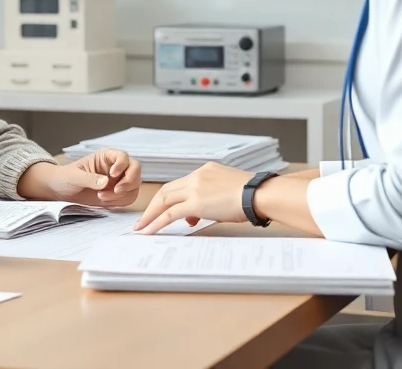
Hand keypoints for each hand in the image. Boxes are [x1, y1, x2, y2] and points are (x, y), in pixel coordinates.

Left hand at [17, 149, 141, 206]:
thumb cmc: (65, 178)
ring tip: (101, 197)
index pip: (123, 156)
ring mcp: (119, 181)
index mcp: (106, 157)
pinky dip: (120, 202)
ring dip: (122, 194)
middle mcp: (115, 167)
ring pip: (134, 185)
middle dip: (129, 181)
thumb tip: (106, 182)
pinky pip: (129, 197)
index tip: (113, 175)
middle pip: (135, 169)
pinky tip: (105, 202)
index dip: (122, 165)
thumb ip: (89, 178)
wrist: (60, 191)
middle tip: (116, 190)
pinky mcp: (118, 194)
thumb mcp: (74, 177)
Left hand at [133, 162, 253, 233]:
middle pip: (167, 190)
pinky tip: (149, 231)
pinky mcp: (195, 202)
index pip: (180, 184)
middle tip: (144, 220)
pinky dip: (156, 222)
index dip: (170, 199)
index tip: (163, 211)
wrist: (259, 194)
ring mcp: (195, 188)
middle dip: (153, 206)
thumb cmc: (251, 196)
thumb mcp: (227, 193)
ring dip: (150, 215)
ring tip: (141, 228)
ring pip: (164, 200)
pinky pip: (169, 213)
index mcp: (205, 171)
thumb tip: (192, 216)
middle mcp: (197, 176)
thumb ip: (208, 201)